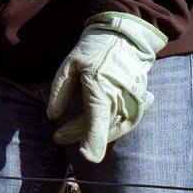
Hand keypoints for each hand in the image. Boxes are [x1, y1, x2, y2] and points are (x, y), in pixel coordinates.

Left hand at [46, 12, 167, 162]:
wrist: (126, 36)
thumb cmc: (96, 47)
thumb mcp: (70, 63)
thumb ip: (60, 90)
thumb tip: (51, 115)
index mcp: (102, 87)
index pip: (97, 121)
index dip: (93, 141)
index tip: (87, 156)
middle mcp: (122, 98)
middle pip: (101, 127)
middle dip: (79, 135)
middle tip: (58, 135)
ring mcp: (135, 102)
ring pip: (114, 128)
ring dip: (93, 134)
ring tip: (70, 131)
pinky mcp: (140, 102)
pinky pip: (125, 122)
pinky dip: (108, 128)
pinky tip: (93, 127)